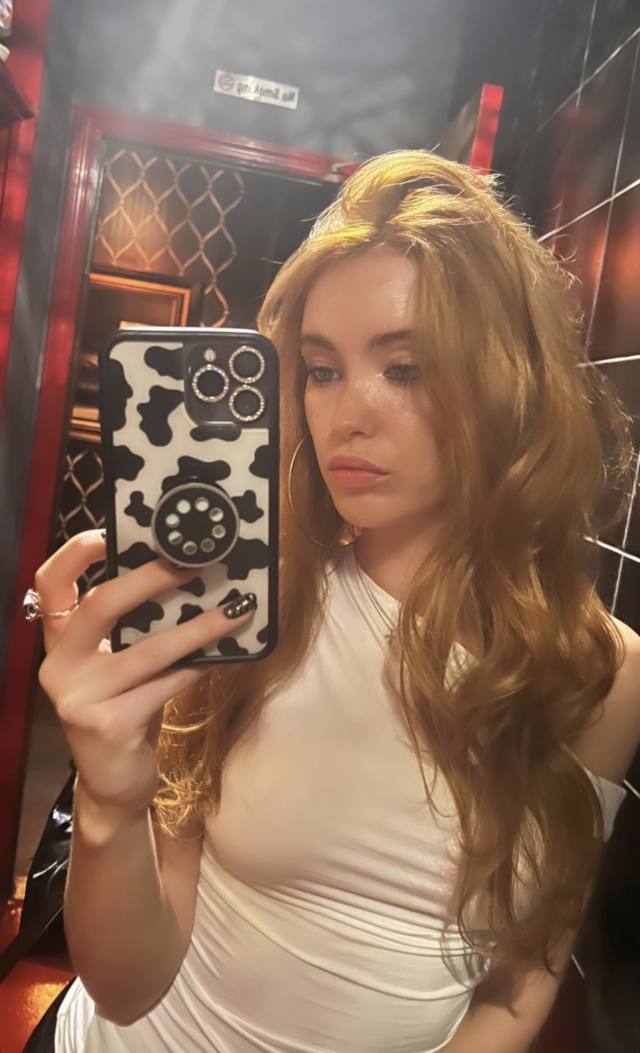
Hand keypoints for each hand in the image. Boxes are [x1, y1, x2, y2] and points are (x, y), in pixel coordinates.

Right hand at [35, 529, 255, 817]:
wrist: (113, 784)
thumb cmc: (125, 710)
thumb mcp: (119, 664)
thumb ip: (132, 627)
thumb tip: (188, 575)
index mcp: (60, 642)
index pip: (50, 583)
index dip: (76, 552)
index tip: (112, 532)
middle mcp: (60, 665)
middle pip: (100, 605)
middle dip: (150, 578)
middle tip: (194, 563)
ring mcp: (79, 697)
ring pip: (146, 650)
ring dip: (196, 627)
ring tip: (235, 609)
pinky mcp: (107, 724)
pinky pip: (164, 685)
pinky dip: (198, 668)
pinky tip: (226, 656)